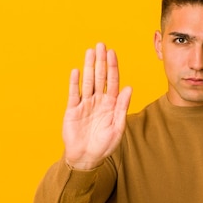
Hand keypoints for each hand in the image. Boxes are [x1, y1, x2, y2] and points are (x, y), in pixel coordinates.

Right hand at [62, 43, 131, 169]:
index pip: (113, 81)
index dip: (113, 67)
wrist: (86, 157)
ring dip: (88, 66)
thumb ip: (122, 107)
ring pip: (87, 81)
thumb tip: (130, 88)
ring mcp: (85, 104)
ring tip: (89, 51)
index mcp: (111, 104)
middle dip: (101, 61)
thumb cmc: (104, 145)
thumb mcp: (117, 127)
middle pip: (100, 77)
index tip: (112, 53)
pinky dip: (75, 82)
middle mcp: (98, 101)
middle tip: (101, 45)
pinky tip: (76, 71)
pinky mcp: (73, 110)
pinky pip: (74, 93)